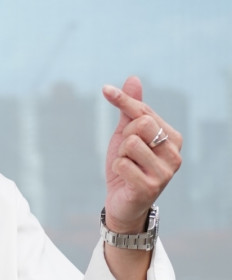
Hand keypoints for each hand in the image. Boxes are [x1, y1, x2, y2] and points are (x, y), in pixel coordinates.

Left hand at [102, 76, 181, 232]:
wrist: (122, 201)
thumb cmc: (127, 164)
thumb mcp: (126, 133)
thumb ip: (130, 108)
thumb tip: (133, 78)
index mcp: (172, 137)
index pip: (144, 110)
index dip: (123, 100)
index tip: (104, 89)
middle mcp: (175, 154)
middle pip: (140, 124)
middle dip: (124, 137)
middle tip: (127, 153)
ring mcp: (165, 172)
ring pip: (130, 143)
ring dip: (120, 155)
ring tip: (128, 167)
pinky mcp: (151, 187)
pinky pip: (122, 163)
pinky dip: (117, 169)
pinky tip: (126, 179)